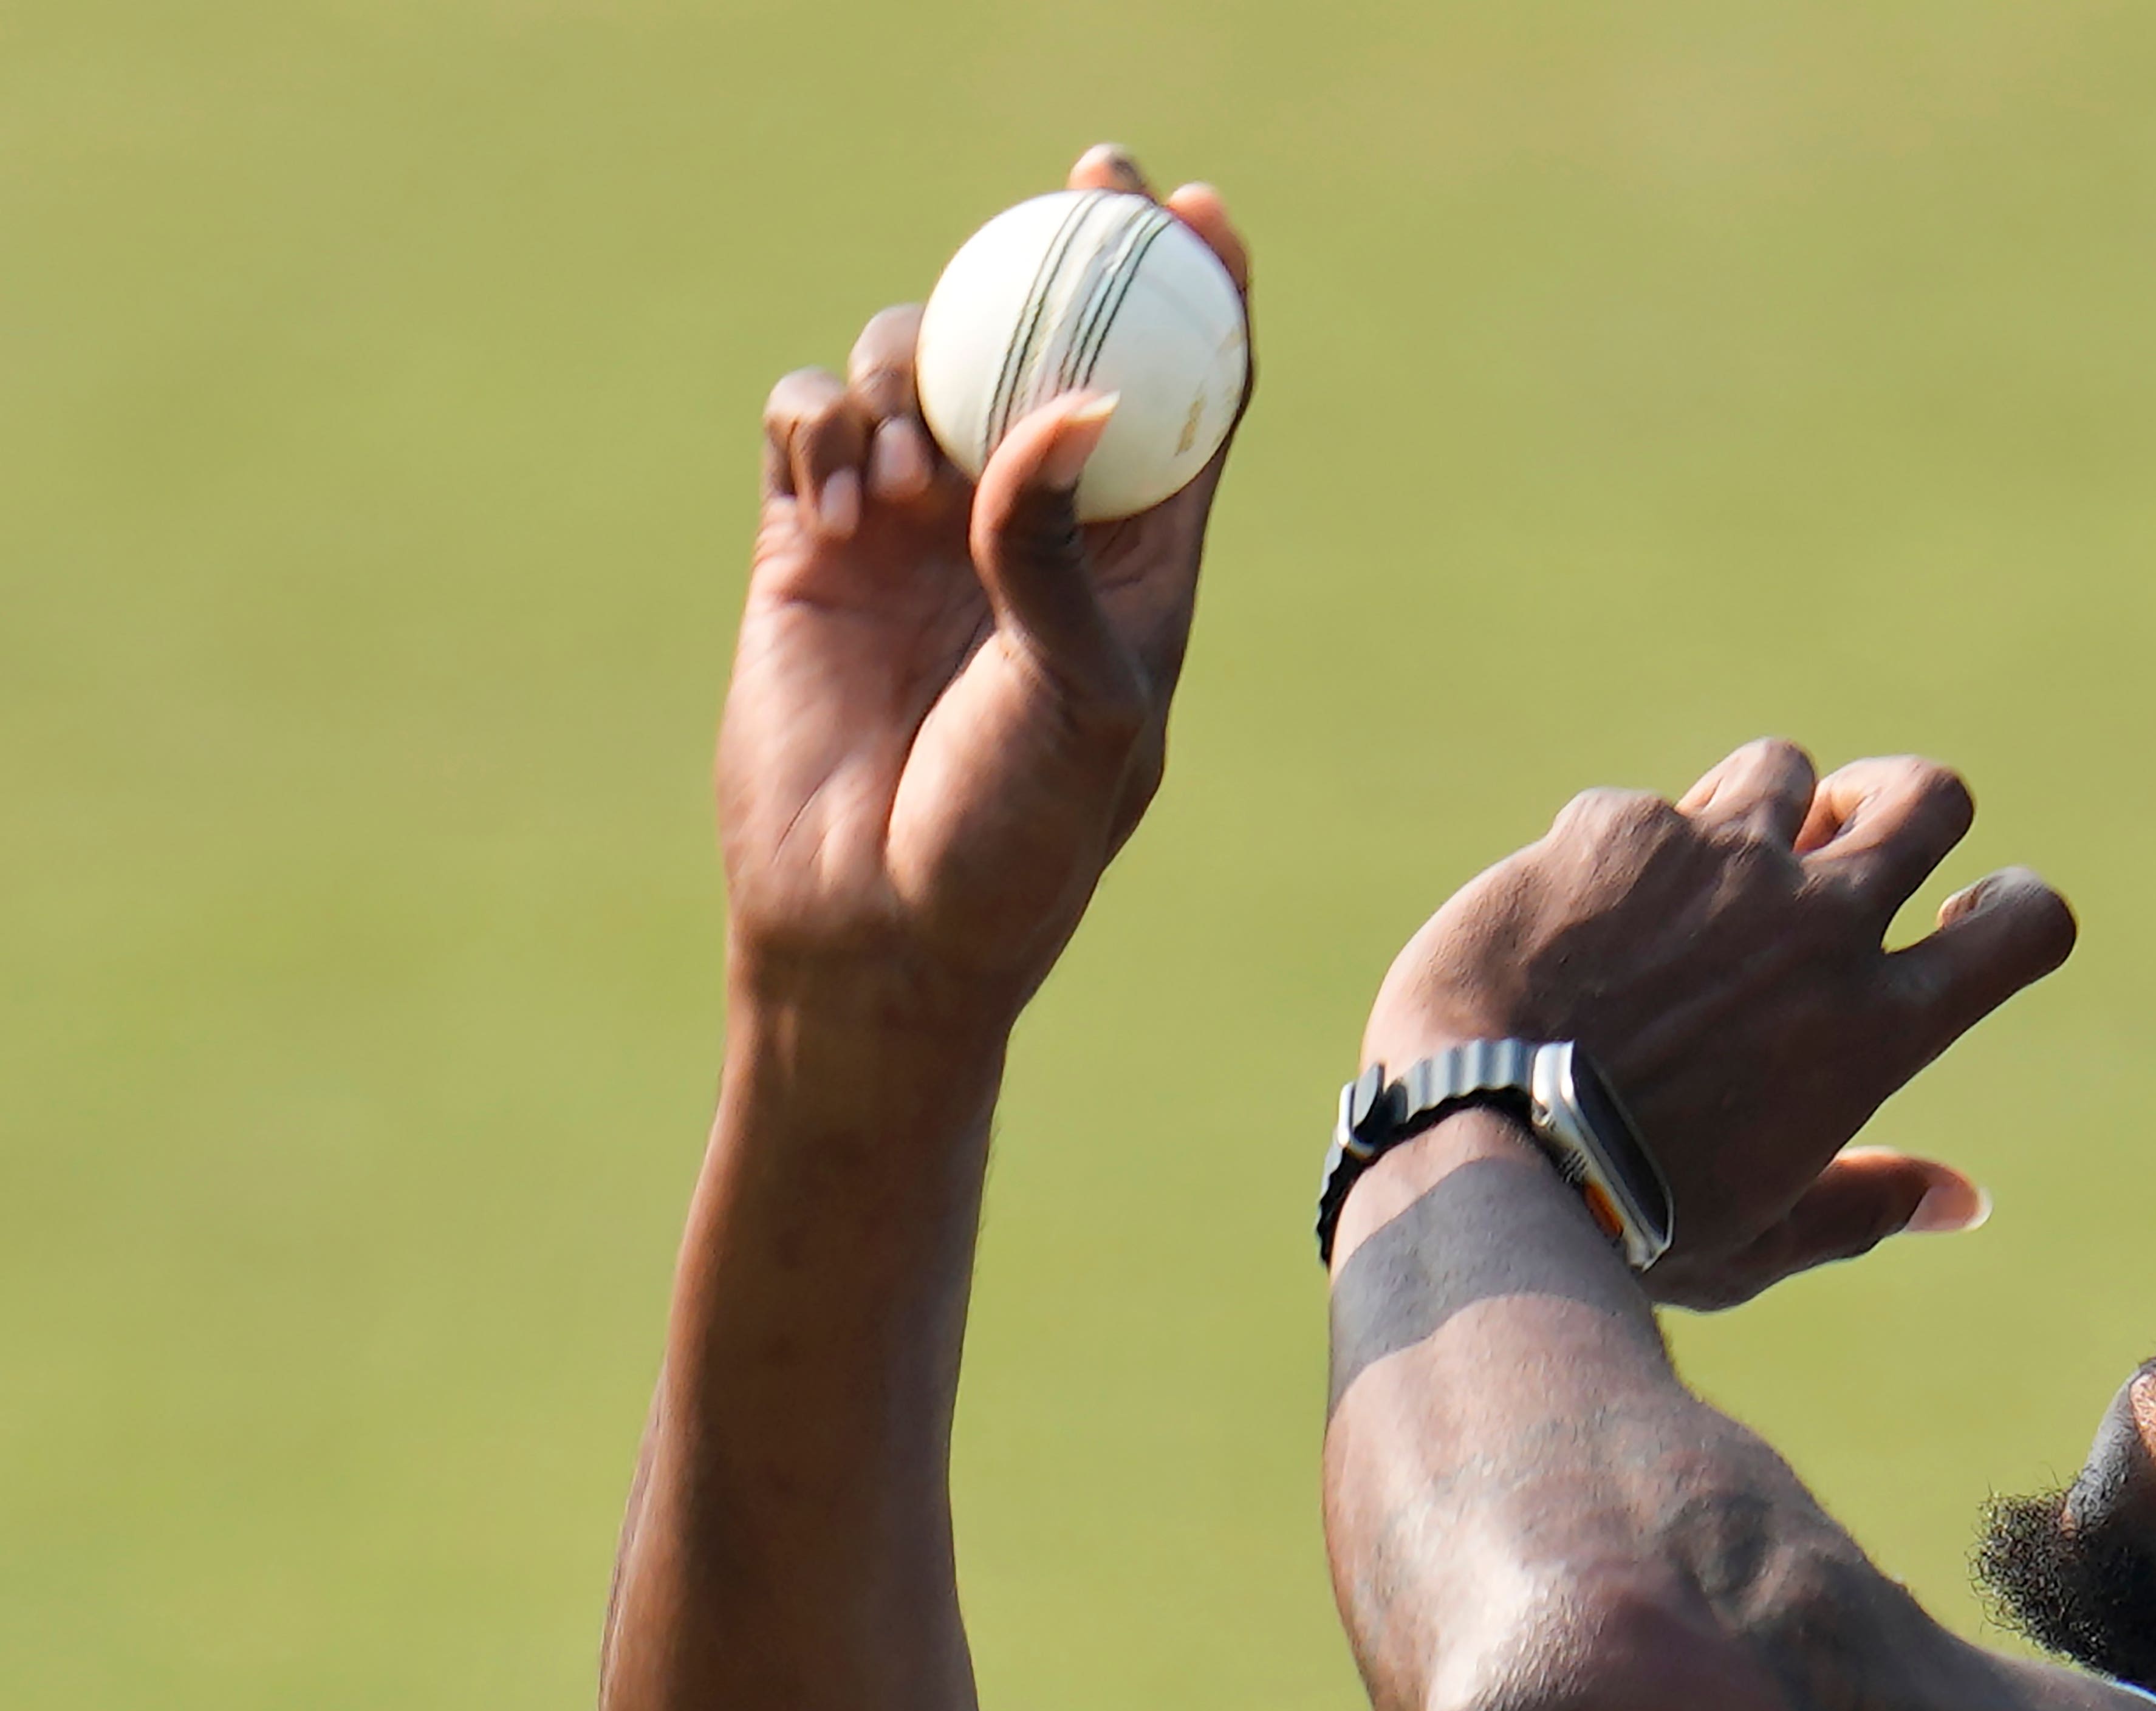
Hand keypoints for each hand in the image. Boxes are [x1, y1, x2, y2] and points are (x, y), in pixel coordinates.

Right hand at [714, 147, 1252, 1058]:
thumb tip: (1074, 403)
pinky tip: (835, 500)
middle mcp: (1029, 527)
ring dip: (917, 375)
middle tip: (1076, 189)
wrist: (875, 928)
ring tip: (906, 485)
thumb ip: (1065, 552)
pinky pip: (813, 420)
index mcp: (1134, 563)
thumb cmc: (1012, 839)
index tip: (1193, 214)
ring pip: (924, 365)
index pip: (1185, 400)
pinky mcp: (809, 543)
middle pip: (1050, 343)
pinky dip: (822, 421)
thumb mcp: (1080, 698)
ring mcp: (917, 529)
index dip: (1197, 297)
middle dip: (1060, 254)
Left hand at [1361, 741, 2077, 1308]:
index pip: (2025, 926)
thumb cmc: (1623, 1224)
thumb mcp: (1758, 1242)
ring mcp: (1719, 863)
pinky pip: (1641, 813)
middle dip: (1900, 807)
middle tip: (1845, 844)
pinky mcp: (1619, 831)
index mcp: (1875, 1028)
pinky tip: (1565, 930)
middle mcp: (1817, 926)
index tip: (1965, 915)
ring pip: (1784, 771)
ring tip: (1687, 886)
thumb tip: (1962, 1199)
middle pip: (1931, 797)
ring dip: (1756, 814)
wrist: (1484, 1153)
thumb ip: (1867, 1206)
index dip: (2016, 907)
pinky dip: (1618, 860)